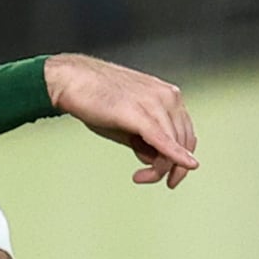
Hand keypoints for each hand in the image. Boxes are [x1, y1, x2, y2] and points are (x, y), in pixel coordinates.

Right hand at [43, 53, 199, 187]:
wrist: (72, 79)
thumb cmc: (97, 99)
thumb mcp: (128, 124)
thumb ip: (146, 140)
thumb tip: (157, 159)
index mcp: (168, 95)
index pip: (186, 133)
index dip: (181, 159)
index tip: (170, 176)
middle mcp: (168, 96)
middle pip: (184, 142)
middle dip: (170, 168)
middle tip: (148, 179)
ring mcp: (156, 102)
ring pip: (173, 146)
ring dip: (159, 169)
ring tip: (140, 177)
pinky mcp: (140, 113)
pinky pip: (164, 140)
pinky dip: (175, 156)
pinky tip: (185, 166)